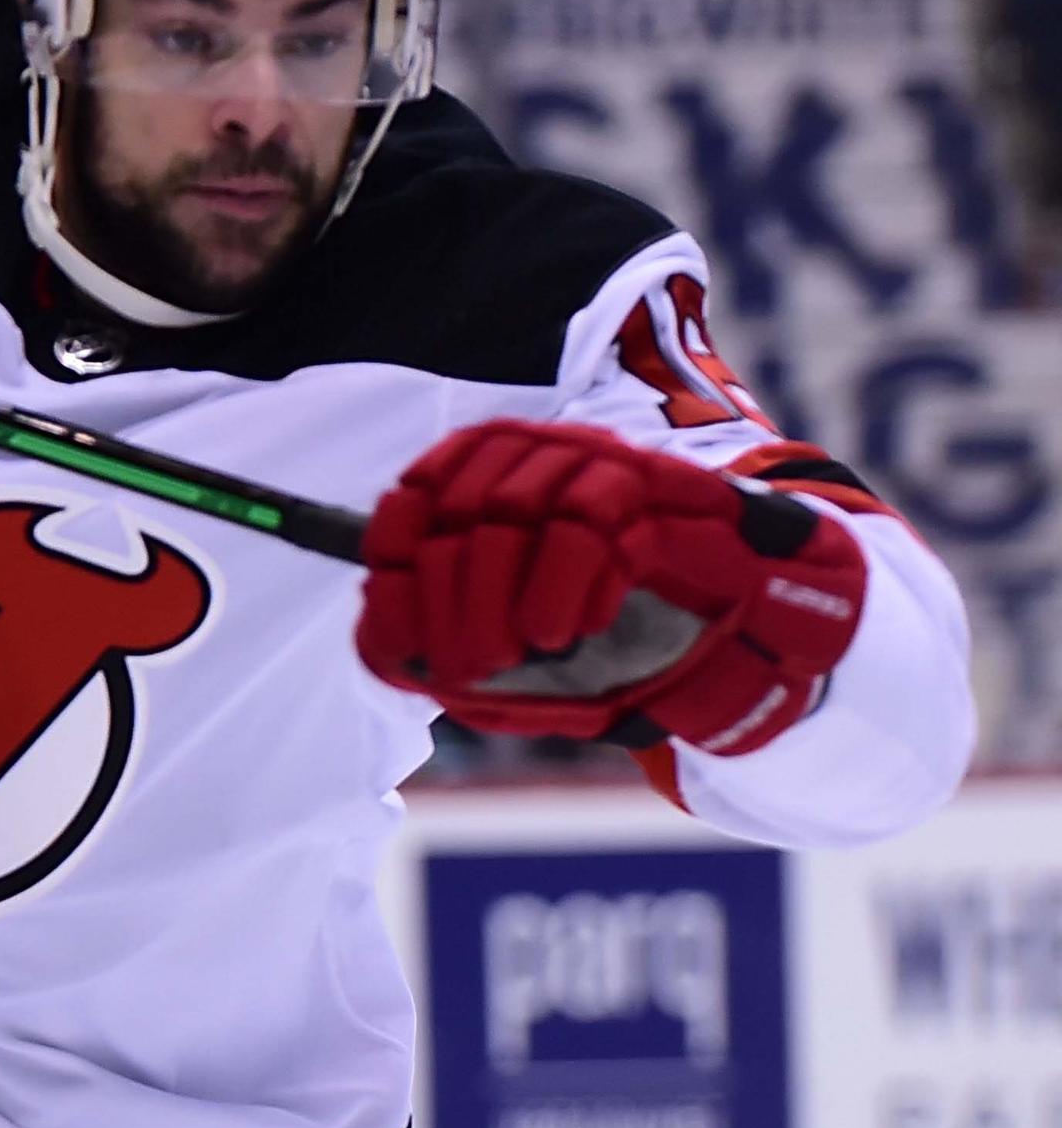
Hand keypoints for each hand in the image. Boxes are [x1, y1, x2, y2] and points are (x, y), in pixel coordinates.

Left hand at [355, 419, 865, 754]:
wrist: (747, 641)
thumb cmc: (619, 645)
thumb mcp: (515, 658)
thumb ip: (444, 645)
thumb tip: (381, 640)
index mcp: (495, 483)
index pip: (411, 497)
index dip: (391, 565)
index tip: (406, 636)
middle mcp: (544, 460)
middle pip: (454, 511)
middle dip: (451, 603)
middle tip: (473, 667)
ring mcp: (604, 469)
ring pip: (513, 511)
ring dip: (503, 598)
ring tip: (525, 652)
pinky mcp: (663, 492)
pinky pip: (591, 525)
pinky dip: (568, 587)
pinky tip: (572, 629)